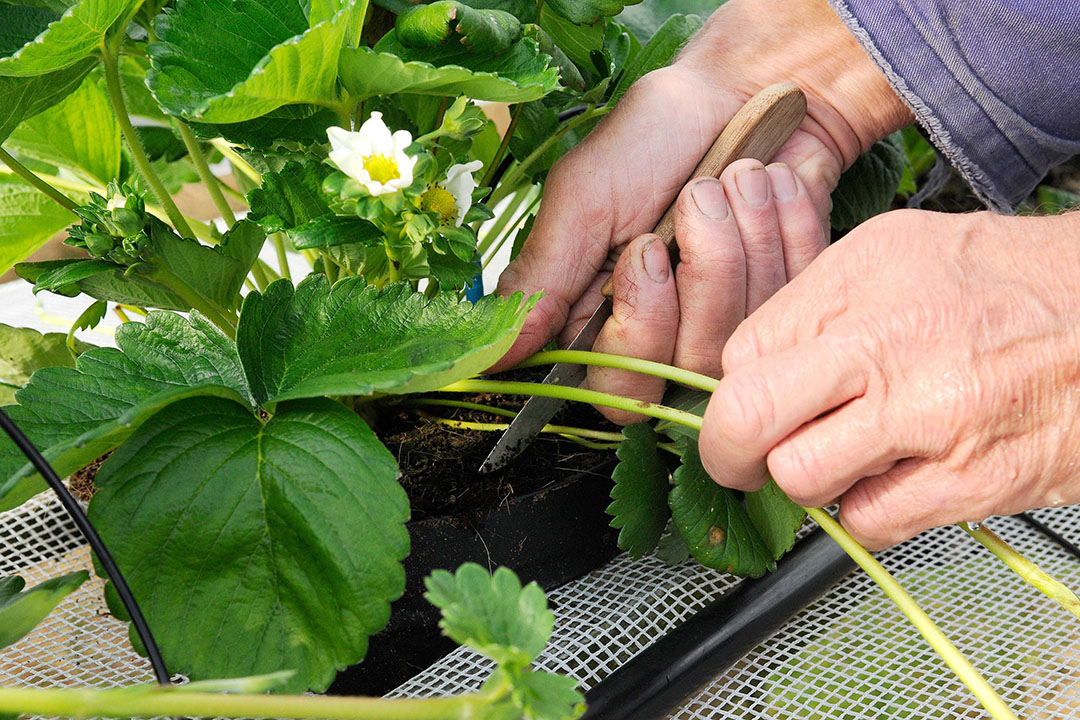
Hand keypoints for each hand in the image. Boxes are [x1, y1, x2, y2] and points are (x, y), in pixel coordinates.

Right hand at [493, 0, 911, 396]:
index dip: (639, 330)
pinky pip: (796, 295)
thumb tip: (493, 358)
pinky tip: (772, 185)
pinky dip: (786, 224)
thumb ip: (542, 281)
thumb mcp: (583, 200)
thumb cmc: (652, 138)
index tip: (643, 249)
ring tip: (734, 178)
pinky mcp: (789, 299)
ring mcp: (732, 322)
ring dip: (745, 234)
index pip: (617, 390)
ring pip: (745, 333)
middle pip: (686, 369)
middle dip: (703, 275)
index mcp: (600, 322)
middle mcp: (665, 336)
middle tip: (696, 199)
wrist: (741, 87)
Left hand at [700, 209, 1079, 548]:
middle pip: (746, 416)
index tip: (753, 402)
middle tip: (743, 457)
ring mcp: (927, 419)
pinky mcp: (967, 482)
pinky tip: (895, 477)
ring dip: (807, 479)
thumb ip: (818, 302)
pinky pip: (868, 523)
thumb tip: (756, 361)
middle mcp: (885, 346)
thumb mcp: (900, 250)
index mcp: (859, 280)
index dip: (737, 389)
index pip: (741, 355)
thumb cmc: (1012, 282)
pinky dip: (867, 511)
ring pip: (799, 478)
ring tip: (845, 456)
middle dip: (728, 450)